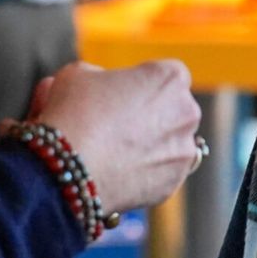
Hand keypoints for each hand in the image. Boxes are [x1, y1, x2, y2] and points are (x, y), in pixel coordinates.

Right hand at [32, 61, 200, 213]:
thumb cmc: (74, 113)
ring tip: (114, 151)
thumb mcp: (79, 74)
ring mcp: (183, 150)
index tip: (123, 94)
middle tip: (117, 123)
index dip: (142, 84)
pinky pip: (162, 172)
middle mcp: (187, 112)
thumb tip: (99, 85)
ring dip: (151, 145)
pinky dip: (145, 173)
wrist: (69, 167)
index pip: (166, 75)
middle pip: (173, 109)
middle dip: (151, 114)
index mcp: (170, 78)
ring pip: (170, 143)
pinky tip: (118, 172)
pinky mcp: (173, 182)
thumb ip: (99, 75)